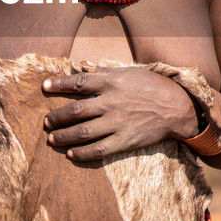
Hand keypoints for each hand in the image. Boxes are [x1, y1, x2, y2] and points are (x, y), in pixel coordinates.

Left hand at [42, 67, 198, 160]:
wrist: (177, 108)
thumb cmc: (152, 86)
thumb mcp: (129, 71)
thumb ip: (103, 71)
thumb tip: (79, 66)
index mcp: (112, 82)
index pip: (78, 83)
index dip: (58, 84)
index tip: (44, 87)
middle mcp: (111, 102)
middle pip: (75, 110)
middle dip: (56, 117)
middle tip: (46, 121)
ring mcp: (117, 123)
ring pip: (82, 132)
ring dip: (63, 136)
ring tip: (52, 139)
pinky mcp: (124, 140)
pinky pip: (98, 149)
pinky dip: (82, 153)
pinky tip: (71, 154)